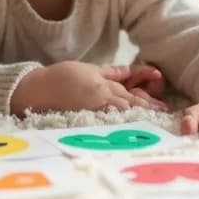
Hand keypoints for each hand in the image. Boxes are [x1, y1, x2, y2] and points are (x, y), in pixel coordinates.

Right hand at [11, 62, 168, 114]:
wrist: (35, 88)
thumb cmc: (59, 77)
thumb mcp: (87, 69)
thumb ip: (109, 72)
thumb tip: (127, 72)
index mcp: (103, 82)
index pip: (130, 92)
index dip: (147, 99)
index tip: (161, 107)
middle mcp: (101, 94)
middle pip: (129, 103)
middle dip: (147, 110)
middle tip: (163, 117)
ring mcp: (93, 107)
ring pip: (120, 113)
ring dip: (136, 118)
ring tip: (151, 125)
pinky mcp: (83, 117)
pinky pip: (105, 122)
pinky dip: (119, 125)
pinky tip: (128, 130)